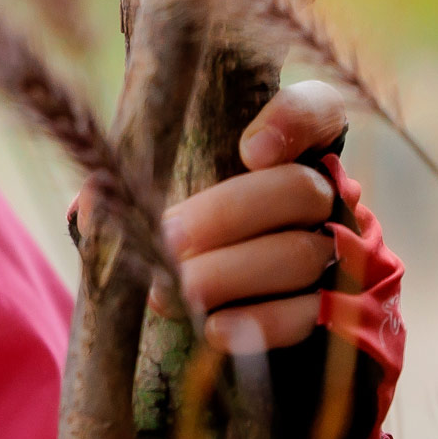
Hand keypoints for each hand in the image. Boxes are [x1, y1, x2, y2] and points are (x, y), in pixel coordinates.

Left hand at [162, 80, 349, 352]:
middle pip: (299, 189)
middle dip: (229, 214)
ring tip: (178, 289)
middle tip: (168, 239)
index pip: (319, 109)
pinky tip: (214, 329)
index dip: (293, 121)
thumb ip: (136, 186)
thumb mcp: (165, 195)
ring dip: (233, 273)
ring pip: (301, 254)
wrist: (224, 303)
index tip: (249, 150)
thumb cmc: (190, 231)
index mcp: (293, 148)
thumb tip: (94, 198)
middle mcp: (328, 193)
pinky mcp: (342, 312)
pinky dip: (260, 322)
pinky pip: (309, 314)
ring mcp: (343, 253)